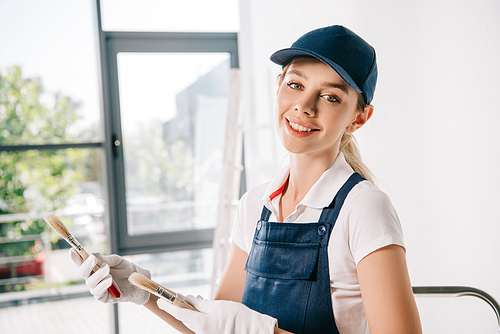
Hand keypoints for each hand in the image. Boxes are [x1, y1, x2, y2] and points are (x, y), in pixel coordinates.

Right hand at [70, 249, 150, 304]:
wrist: (135, 280)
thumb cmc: (124, 269)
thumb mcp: (116, 261)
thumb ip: (105, 259)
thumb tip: (92, 256)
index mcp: (94, 267)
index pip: (82, 262)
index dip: (76, 257)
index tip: (72, 250)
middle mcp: (92, 277)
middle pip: (82, 272)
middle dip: (87, 265)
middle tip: (93, 259)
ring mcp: (96, 287)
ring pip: (90, 282)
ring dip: (98, 274)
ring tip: (108, 270)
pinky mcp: (101, 297)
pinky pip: (97, 291)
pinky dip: (102, 284)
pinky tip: (109, 280)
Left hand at [157, 295, 276, 333]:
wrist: (252, 329)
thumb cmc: (236, 316)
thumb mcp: (216, 305)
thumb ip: (199, 303)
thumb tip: (188, 299)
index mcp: (199, 324)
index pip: (179, 313)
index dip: (168, 306)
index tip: (160, 301)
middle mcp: (200, 332)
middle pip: (185, 318)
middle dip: (180, 307)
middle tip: (175, 297)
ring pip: (193, 320)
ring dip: (190, 310)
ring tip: (191, 299)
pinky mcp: (211, 333)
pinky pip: (200, 324)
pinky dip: (198, 315)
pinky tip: (201, 307)